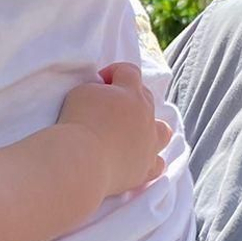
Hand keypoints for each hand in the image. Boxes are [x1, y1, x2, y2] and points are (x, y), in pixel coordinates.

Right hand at [58, 61, 171, 199]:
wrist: (83, 161)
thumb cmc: (79, 123)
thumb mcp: (82, 92)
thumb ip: (98, 89)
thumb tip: (104, 94)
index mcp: (132, 93)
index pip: (129, 72)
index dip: (114, 72)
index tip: (99, 82)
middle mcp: (146, 116)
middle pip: (146, 98)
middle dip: (129, 97)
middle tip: (107, 107)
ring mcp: (149, 143)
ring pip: (163, 131)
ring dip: (151, 128)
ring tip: (133, 133)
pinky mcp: (146, 168)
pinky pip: (158, 164)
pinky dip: (150, 160)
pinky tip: (138, 159)